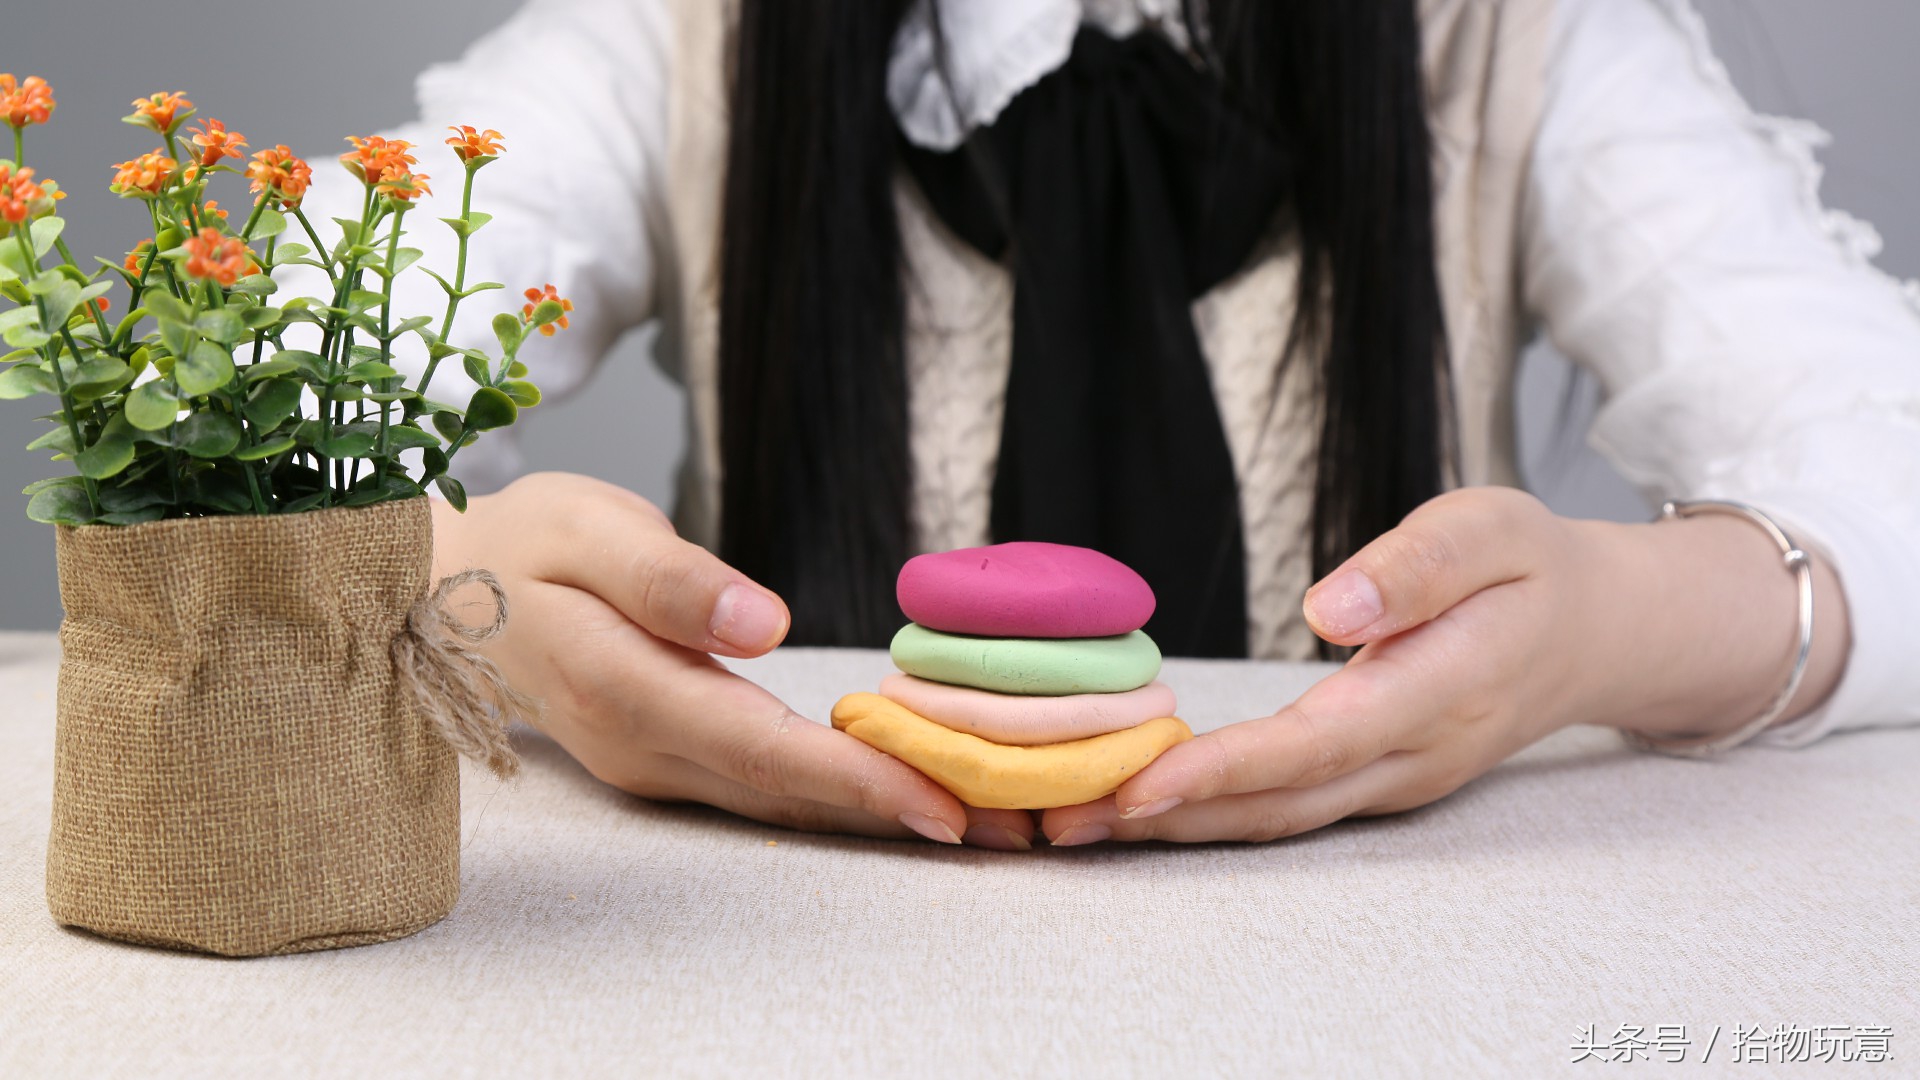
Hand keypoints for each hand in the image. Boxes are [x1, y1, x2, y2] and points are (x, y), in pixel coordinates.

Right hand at [433, 472, 1039, 850]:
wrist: (439, 595)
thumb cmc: (521, 545)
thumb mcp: (586, 528)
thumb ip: (669, 579)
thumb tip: (761, 626)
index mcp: (620, 686)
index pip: (758, 745)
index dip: (853, 777)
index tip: (941, 797)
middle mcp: (637, 745)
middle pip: (780, 792)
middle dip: (890, 809)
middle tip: (1003, 822)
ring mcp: (646, 761)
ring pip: (772, 801)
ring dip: (868, 811)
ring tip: (973, 811)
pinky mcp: (659, 757)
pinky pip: (755, 787)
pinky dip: (827, 793)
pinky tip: (888, 788)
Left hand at [1040, 486, 1849, 844]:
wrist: (1601, 631)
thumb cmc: (1536, 565)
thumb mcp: (1493, 526)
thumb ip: (1416, 565)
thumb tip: (1328, 607)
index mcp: (1440, 690)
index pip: (1315, 743)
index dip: (1224, 770)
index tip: (1139, 783)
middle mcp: (1414, 755)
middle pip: (1280, 804)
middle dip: (1168, 818)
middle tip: (1061, 818)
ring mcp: (1399, 779)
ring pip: (1279, 819)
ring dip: (1179, 827)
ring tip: (1077, 821)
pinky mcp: (1380, 779)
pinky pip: (1290, 808)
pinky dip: (1216, 812)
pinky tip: (1147, 803)